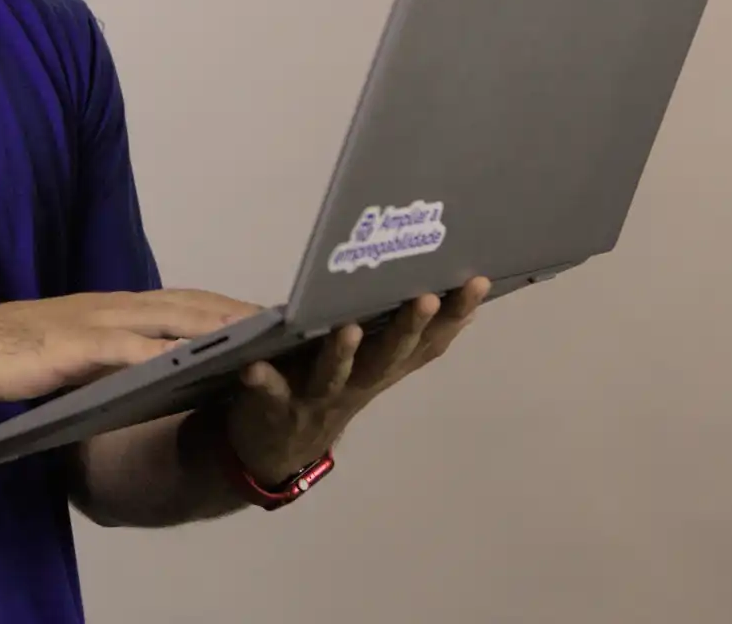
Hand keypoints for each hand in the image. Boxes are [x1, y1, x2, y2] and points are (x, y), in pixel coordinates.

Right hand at [0, 289, 265, 406]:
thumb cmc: (28, 353)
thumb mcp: (87, 352)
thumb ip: (125, 355)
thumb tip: (167, 370)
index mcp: (121, 310)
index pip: (188, 303)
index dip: (232, 307)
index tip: (275, 316)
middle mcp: (118, 309)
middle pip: (192, 305)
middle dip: (240, 312)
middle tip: (288, 323)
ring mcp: (100, 324)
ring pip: (169, 321)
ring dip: (215, 328)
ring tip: (258, 338)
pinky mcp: (79, 347)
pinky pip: (127, 350)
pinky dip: (161, 354)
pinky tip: (190, 364)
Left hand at [224, 276, 489, 484]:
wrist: (278, 449)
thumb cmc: (328, 388)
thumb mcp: (372, 366)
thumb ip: (404, 339)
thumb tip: (456, 303)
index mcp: (381, 368)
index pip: (425, 341)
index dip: (454, 316)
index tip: (478, 282)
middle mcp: (357, 384)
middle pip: (387, 356)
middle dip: (408, 328)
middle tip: (426, 297)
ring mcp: (317, 398)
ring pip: (333, 375)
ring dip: (343, 353)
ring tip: (349, 328)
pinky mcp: (275, 405)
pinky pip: (269, 391)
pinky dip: (263, 380)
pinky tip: (253, 366)